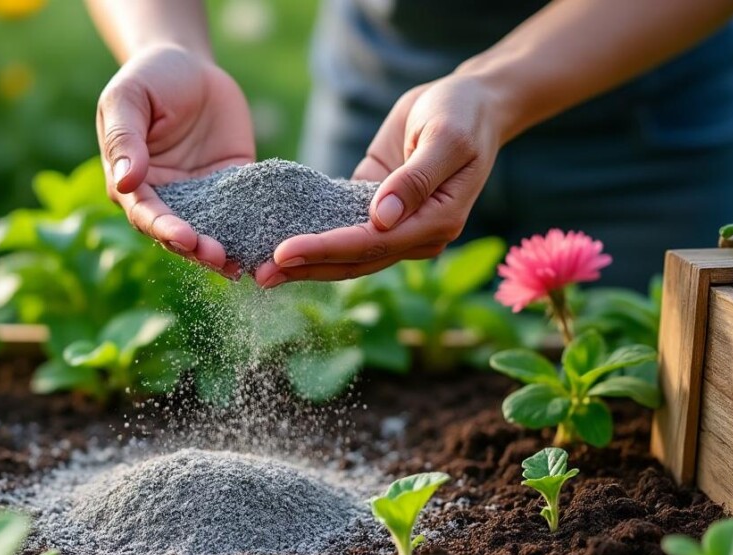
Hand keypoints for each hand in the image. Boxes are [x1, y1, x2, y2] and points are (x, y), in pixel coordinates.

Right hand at [97, 45, 254, 277]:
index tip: (185, 238)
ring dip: (225, 249)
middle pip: (179, 233)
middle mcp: (165, 198)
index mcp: (133, 184)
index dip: (165, 228)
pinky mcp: (231, 186)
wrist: (189, 64)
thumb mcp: (128, 99)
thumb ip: (125, 139)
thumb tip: (125, 182)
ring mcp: (200, 196)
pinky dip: (253, 228)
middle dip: (198, 249)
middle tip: (219, 258)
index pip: (146, 214)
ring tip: (243, 265)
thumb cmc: (148, 78)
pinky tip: (268, 243)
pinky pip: (243, 210)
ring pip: (211, 231)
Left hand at [254, 74, 505, 286]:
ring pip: (345, 254)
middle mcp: (415, 234)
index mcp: (436, 222)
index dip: (327, 250)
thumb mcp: (445, 138)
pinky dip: (312, 238)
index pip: (372, 244)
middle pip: (354, 260)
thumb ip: (414, 179)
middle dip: (307, 267)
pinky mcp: (375, 209)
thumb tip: (381, 218)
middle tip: (261, 273)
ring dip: (305, 262)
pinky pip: (341, 228)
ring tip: (262, 270)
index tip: (284, 251)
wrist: (471, 102)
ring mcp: (395, 226)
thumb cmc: (463, 114)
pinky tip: (278, 241)